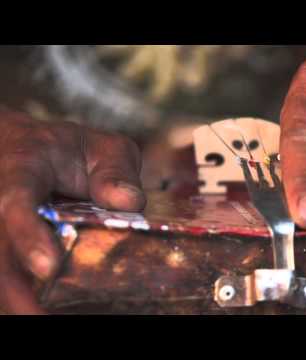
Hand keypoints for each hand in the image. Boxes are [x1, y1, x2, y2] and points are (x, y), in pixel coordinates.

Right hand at [0, 110, 144, 313]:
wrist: (36, 149)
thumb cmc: (74, 151)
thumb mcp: (105, 147)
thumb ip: (117, 170)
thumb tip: (130, 202)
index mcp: (23, 169)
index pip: (16, 202)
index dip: (28, 235)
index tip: (48, 267)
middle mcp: (1, 199)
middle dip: (14, 288)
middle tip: (40, 317)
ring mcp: (1, 223)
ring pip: (0, 266)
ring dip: (17, 297)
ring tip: (44, 318)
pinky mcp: (9, 243)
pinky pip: (10, 270)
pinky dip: (25, 293)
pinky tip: (47, 309)